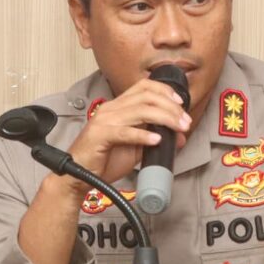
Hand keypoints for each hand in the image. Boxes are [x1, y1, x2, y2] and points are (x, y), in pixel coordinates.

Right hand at [67, 78, 192, 187]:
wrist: (78, 176)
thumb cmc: (104, 160)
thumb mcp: (135, 148)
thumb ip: (154, 139)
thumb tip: (178, 137)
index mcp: (118, 107)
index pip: (144, 86)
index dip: (165, 91)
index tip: (180, 103)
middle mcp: (111, 109)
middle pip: (147, 96)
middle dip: (171, 107)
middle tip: (185, 122)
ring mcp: (104, 121)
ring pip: (140, 110)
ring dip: (165, 118)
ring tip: (178, 129)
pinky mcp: (100, 136)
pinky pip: (125, 132)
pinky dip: (143, 135)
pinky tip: (156, 140)